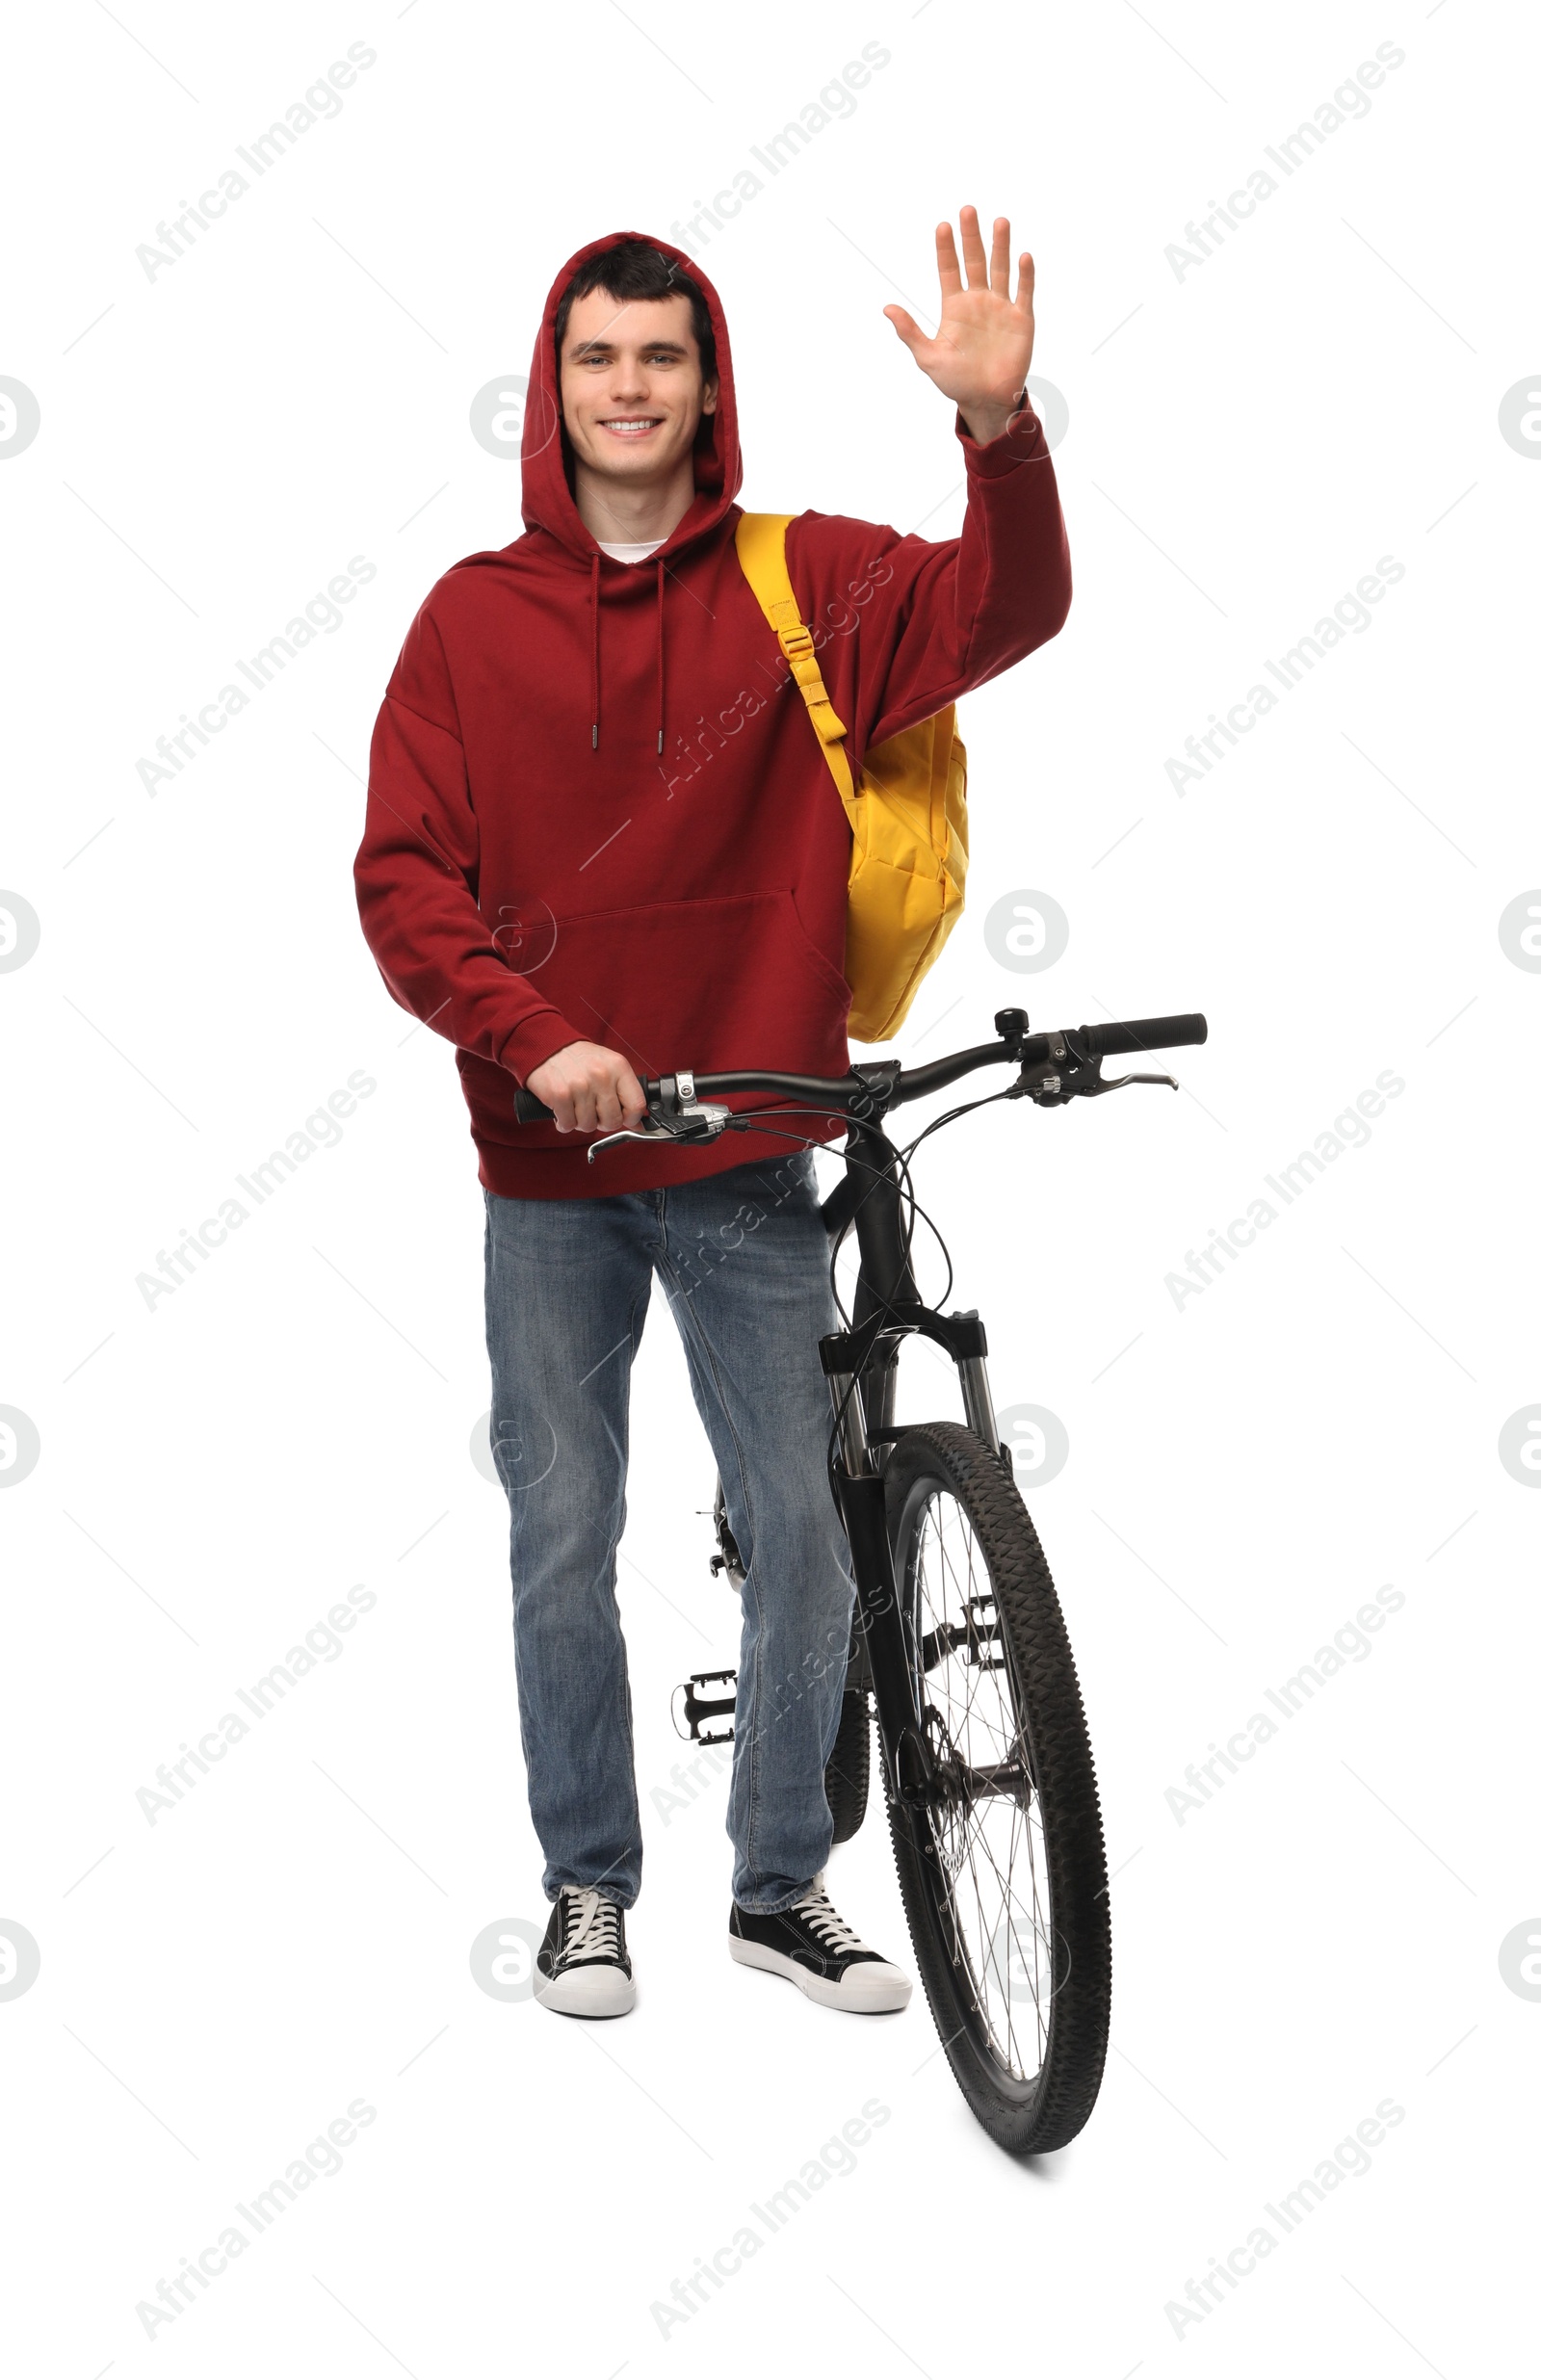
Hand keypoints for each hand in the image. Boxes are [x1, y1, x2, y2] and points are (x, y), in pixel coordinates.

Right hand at [526, 1040, 646, 1133]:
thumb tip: (639, 1123)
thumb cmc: (580, 1059)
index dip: (631, 1119)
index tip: (623, 1119)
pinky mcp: (559, 1095)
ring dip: (581, 1122)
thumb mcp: (609, 1066)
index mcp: (618, 1067)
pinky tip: (563, 1110)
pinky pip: (568, 1125)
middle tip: (594, 1112)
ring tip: (576, 1107)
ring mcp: (580, 1086)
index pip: (637, 1105)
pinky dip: (564, 1123)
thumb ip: (625, 1092)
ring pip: (588, 1126)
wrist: (547, 1046)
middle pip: (612, 1121)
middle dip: (602, 1123)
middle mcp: (601, 1076)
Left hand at [884, 207, 1035, 445]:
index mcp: (955, 307)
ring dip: (1000, 246)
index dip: (946, 248)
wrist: (986, 401)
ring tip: (999, 221)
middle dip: (971, 236)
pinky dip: (1025, 275)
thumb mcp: (928, 357)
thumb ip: (910, 332)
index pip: (949, 269)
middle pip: (975, 260)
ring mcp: (1001, 307)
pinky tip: (1023, 257)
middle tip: (968, 210)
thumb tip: (886, 308)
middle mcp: (978, 300)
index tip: (942, 226)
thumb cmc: (955, 381)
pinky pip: (1024, 292)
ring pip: (1001, 268)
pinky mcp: (1022, 319)